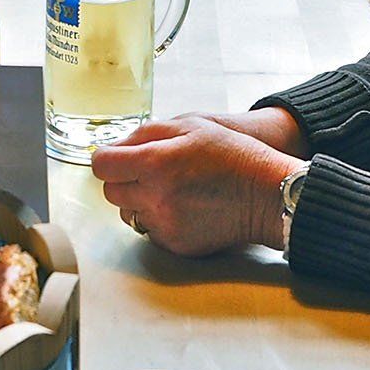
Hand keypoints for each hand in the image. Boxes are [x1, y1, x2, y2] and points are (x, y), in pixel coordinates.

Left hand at [90, 112, 301, 256]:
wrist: (267, 194)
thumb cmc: (232, 154)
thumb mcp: (190, 125)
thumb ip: (146, 133)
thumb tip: (115, 146)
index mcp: (155, 163)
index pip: (102, 165)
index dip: (107, 157)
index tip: (116, 156)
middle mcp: (155, 197)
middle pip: (111, 192)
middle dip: (123, 179)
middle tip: (147, 170)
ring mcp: (164, 224)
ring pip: (128, 213)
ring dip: (138, 200)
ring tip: (168, 188)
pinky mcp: (175, 244)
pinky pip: (149, 231)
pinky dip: (158, 218)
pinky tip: (182, 205)